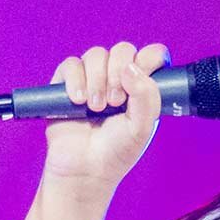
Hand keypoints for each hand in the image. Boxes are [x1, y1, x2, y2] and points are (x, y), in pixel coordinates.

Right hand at [40, 38, 170, 189]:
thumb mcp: (142, 128)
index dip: (148, 60)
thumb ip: (147, 96)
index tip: (139, 82)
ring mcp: (92, 78)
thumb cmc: (116, 153)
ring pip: (96, 54)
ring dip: (97, 80)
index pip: (152, 55)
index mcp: (141, 87)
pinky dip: (75, 81)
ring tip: (96, 108)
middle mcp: (118, 78)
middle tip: (115, 102)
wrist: (84, 170)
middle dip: (118, 73)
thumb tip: (131, 67)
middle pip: (123, 50)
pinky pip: (71, 64)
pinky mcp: (67, 82)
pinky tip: (78, 102)